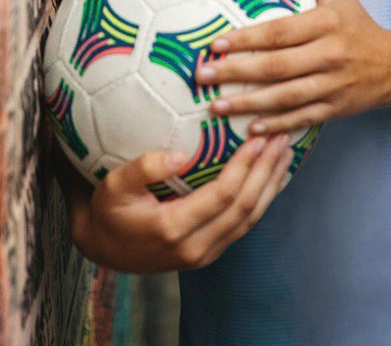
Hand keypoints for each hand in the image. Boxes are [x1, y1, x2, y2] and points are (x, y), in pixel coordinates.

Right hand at [55, 133, 292, 272]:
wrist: (104, 249)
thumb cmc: (109, 210)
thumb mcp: (113, 186)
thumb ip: (143, 168)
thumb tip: (179, 155)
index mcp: (173, 229)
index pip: (222, 197)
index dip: (244, 167)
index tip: (258, 137)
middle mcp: (194, 248)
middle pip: (244, 208)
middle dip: (266, 171)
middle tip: (282, 137)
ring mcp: (205, 253)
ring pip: (250, 220)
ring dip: (271, 184)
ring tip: (285, 152)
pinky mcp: (210, 251)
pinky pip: (244, 225)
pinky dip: (263, 199)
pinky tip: (274, 176)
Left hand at [194, 0, 390, 134]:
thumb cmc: (355, 21)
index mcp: (327, 22)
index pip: (280, 31)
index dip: (247, 38)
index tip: (216, 42)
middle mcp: (330, 55)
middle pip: (277, 66)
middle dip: (236, 71)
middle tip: (202, 74)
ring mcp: (333, 85)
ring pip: (285, 98)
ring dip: (248, 104)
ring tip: (215, 105)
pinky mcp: (334, 109)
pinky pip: (300, 119)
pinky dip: (275, 125)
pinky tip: (248, 129)